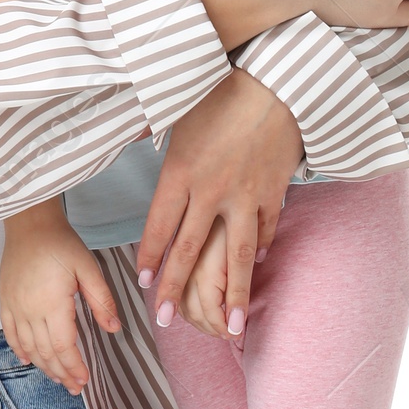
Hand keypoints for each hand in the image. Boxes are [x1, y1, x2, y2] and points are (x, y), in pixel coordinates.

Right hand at [0, 201, 120, 391]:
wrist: (30, 224)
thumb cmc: (61, 243)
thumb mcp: (88, 268)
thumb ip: (101, 300)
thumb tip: (114, 329)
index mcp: (52, 303)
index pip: (62, 345)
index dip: (73, 366)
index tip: (84, 380)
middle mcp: (29, 310)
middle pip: (45, 352)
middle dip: (61, 372)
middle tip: (75, 387)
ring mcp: (14, 307)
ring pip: (27, 347)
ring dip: (43, 366)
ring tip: (58, 378)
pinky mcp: (5, 301)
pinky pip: (10, 333)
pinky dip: (19, 350)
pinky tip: (29, 360)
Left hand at [136, 73, 302, 328]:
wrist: (280, 81)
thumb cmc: (222, 90)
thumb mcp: (177, 109)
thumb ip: (153, 129)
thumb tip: (129, 131)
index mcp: (181, 172)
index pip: (159, 226)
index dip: (150, 257)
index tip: (142, 283)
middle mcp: (211, 191)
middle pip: (189, 250)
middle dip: (175, 288)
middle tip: (165, 321)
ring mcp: (245, 197)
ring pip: (235, 256)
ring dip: (232, 295)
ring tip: (231, 327)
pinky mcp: (273, 193)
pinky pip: (264, 231)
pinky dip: (259, 252)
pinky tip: (255, 269)